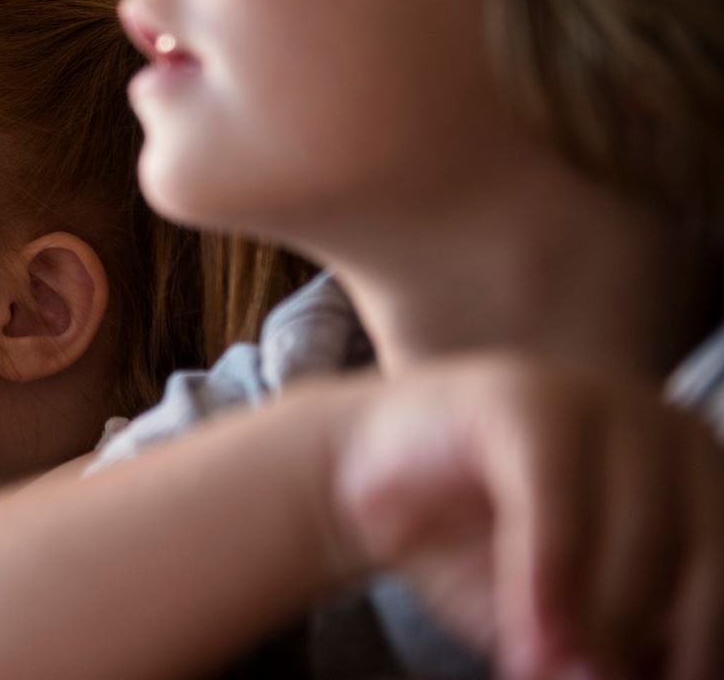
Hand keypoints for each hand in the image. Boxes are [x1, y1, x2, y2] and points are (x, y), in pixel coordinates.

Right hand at [331, 357, 723, 679]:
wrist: (361, 481)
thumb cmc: (474, 548)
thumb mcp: (571, 607)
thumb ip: (624, 637)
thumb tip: (653, 674)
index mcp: (703, 476)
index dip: (701, 645)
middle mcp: (671, 428)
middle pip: (704, 559)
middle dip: (642, 637)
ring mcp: (601, 401)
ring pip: (637, 537)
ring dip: (592, 624)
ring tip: (539, 669)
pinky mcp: (527, 399)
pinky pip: (557, 507)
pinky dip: (544, 584)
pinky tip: (523, 637)